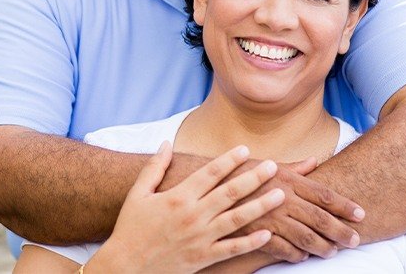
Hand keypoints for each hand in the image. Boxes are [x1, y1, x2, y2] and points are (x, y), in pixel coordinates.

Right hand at [86, 142, 285, 273]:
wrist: (125, 266)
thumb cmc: (130, 228)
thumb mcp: (138, 193)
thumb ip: (155, 167)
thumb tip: (166, 143)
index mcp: (178, 197)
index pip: (209, 173)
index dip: (229, 160)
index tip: (245, 149)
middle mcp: (192, 215)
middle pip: (229, 193)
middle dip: (253, 177)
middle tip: (272, 166)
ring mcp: (200, 238)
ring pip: (237, 219)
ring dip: (261, 206)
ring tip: (280, 195)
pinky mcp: (203, 258)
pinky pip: (232, 250)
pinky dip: (251, 242)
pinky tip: (268, 234)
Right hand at [242, 158, 364, 262]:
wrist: (203, 183)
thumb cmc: (236, 171)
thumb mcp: (265, 164)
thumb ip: (293, 167)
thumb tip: (315, 161)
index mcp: (285, 179)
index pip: (322, 193)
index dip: (344, 205)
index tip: (361, 214)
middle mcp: (280, 197)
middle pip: (318, 217)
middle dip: (340, 230)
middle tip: (355, 240)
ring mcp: (268, 216)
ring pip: (303, 236)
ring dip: (321, 246)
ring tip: (332, 252)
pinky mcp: (254, 232)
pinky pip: (280, 248)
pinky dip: (294, 254)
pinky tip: (302, 257)